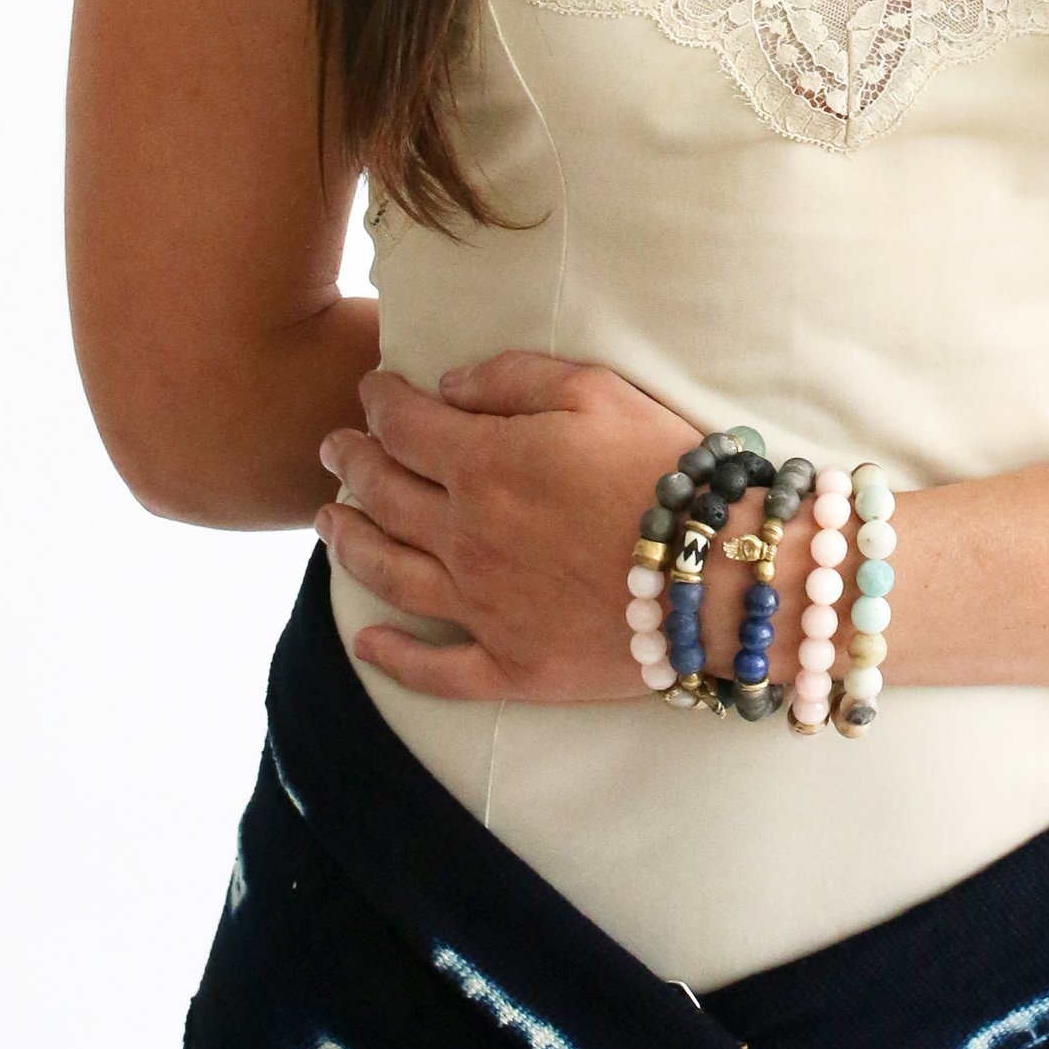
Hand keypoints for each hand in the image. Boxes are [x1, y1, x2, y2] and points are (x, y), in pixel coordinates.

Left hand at [317, 349, 701, 703]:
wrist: (721, 575)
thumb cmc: (667, 471)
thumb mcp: (598, 391)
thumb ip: (513, 380)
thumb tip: (446, 386)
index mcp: (484, 466)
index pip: (404, 426)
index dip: (378, 403)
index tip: (370, 392)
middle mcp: (466, 538)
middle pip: (384, 496)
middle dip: (351, 464)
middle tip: (333, 449)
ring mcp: (482, 608)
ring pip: (389, 576)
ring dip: (348, 545)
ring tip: (327, 523)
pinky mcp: (511, 666)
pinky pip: (435, 669)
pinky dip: (392, 657)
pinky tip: (365, 643)